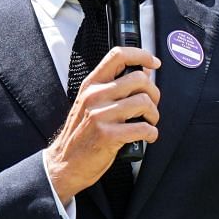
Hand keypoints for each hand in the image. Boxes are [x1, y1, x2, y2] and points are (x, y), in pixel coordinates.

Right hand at [43, 46, 159, 203]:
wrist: (64, 163)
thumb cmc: (80, 135)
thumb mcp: (90, 104)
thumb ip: (113, 87)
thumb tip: (142, 73)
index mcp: (91, 85)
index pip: (118, 56)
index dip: (141, 55)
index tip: (153, 63)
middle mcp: (95, 96)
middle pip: (139, 79)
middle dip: (154, 94)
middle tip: (150, 106)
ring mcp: (100, 115)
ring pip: (145, 102)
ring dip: (153, 115)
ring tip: (148, 122)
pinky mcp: (108, 135)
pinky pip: (144, 128)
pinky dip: (151, 134)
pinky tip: (146, 137)